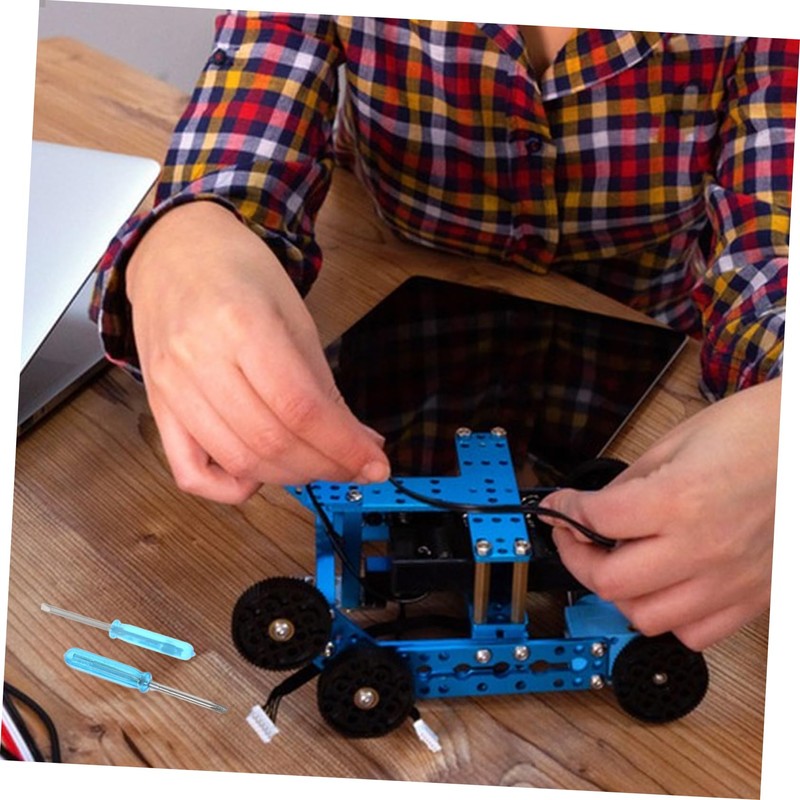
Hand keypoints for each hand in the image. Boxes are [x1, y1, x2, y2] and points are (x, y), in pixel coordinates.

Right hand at [126, 201, 389, 502]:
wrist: (174, 251)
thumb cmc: (241, 276)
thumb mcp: (296, 317)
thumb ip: (325, 386)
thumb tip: (362, 444)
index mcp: (241, 324)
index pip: (300, 408)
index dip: (343, 446)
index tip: (374, 464)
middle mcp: (198, 359)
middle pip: (269, 442)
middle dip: (323, 466)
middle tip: (351, 466)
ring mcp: (170, 387)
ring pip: (236, 461)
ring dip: (288, 478)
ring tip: (317, 465)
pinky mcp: (157, 407)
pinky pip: (189, 472)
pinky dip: (230, 488)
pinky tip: (259, 476)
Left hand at [538, 377, 779, 650]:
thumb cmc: (756, 432)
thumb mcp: (677, 442)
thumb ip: (630, 483)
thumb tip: (595, 510)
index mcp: (679, 500)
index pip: (595, 521)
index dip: (565, 512)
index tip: (560, 508)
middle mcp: (703, 548)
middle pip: (611, 583)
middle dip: (579, 560)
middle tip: (576, 540)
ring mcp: (730, 579)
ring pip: (648, 618)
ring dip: (621, 593)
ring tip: (618, 565)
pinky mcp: (754, 596)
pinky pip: (696, 633)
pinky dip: (669, 616)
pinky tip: (664, 586)